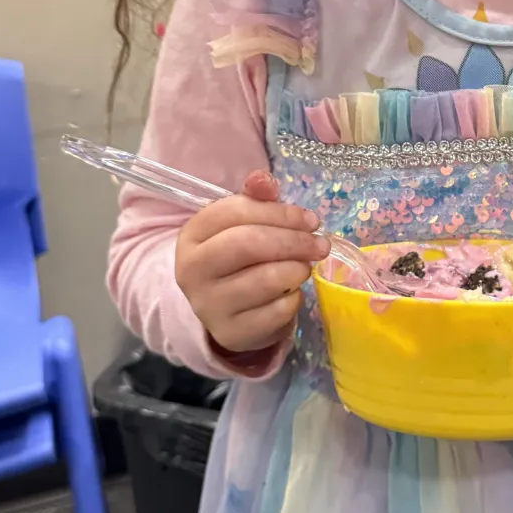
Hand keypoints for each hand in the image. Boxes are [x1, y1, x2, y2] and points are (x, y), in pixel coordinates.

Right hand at [175, 170, 327, 356]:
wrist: (226, 311)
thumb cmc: (238, 259)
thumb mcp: (241, 225)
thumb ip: (255, 199)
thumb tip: (264, 179)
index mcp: (192, 235)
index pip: (236, 212)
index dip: (280, 212)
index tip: (311, 220)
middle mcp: (192, 270)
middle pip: (248, 243)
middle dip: (294, 240)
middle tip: (320, 244)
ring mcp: (208, 305)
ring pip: (265, 279)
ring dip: (297, 269)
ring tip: (304, 266)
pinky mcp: (231, 333)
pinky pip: (276, 311)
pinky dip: (294, 299)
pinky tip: (292, 292)